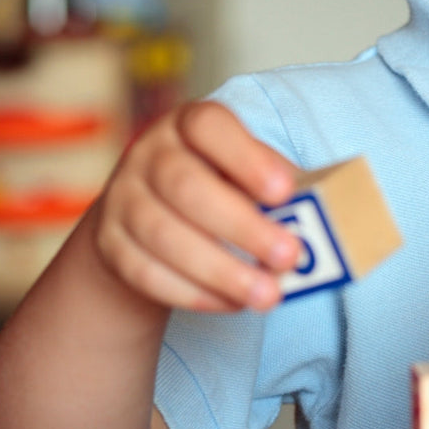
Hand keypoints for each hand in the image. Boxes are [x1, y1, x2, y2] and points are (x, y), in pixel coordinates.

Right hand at [93, 101, 302, 313]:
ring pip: (164, 236)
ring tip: (268, 294)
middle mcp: (148, 155)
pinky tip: (232, 304)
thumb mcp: (241, 172)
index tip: (285, 192)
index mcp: (187, 125)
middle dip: (242, 226)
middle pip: (186, 186)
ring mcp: (122, 198)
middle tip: (288, 257)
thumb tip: (319, 212)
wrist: (141, 220)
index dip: (246, 158)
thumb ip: (273, 186)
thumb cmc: (215, 188)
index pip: (208, 126)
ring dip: (222, 270)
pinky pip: (146, 273)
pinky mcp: (109, 244)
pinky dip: (194, 293)